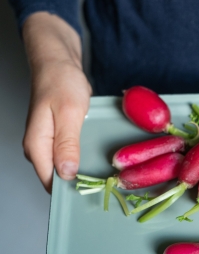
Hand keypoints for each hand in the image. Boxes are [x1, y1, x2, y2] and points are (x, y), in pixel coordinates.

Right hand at [22, 13, 90, 191]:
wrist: (58, 61)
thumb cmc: (61, 82)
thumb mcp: (69, 112)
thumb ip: (67, 144)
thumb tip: (66, 173)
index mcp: (37, 145)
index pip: (50, 181)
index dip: (71, 190)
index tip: (94, 191)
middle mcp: (40, 148)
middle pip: (57, 178)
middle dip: (78, 183)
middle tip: (105, 183)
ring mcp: (49, 143)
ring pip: (64, 168)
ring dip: (82, 172)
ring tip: (104, 174)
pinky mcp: (59, 138)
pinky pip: (69, 157)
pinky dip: (82, 160)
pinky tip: (96, 160)